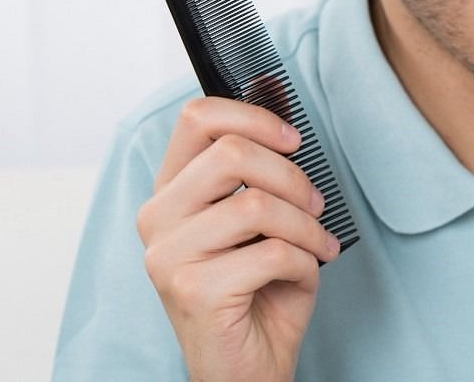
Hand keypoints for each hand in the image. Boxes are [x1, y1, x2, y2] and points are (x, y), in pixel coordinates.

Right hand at [136, 97, 339, 380]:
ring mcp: (169, 255)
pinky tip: (301, 274)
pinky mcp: (192, 290)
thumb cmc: (258, 290)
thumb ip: (258, 177)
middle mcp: (158, 218)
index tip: (292, 140)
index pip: (197, 119)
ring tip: (315, 244)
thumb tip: (286, 132)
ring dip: (305, 225)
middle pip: (231, 153)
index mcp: (172, 191)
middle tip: (314, 204)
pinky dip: (304, 261)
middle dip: (291, 176)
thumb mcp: (257, 222)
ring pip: (256, 204)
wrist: (247, 366)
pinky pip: (271, 252)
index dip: (253, 116)